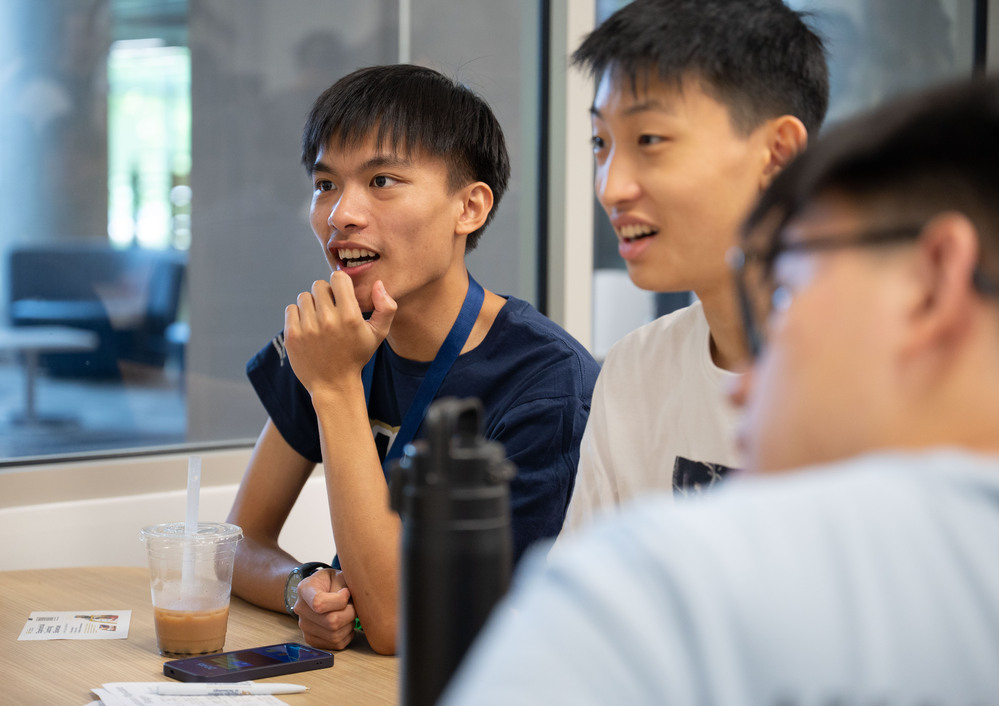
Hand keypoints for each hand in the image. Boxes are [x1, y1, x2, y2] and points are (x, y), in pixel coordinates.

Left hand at [283, 270, 396, 395]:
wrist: (333, 384)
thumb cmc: (356, 356)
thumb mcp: (378, 334)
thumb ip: (386, 307)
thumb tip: (377, 284)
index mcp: (350, 317)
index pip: (338, 278)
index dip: (340, 284)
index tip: (341, 295)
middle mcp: (328, 321)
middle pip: (319, 285)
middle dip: (325, 295)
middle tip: (330, 310)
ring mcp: (308, 329)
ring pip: (304, 296)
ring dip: (311, 305)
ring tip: (319, 320)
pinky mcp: (292, 336)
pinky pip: (291, 309)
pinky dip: (298, 315)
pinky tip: (308, 327)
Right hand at [294, 568, 356, 650]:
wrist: (321, 590)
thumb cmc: (333, 582)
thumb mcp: (339, 575)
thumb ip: (346, 585)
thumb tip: (353, 601)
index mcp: (305, 589)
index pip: (319, 603)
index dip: (340, 600)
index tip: (346, 592)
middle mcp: (300, 609)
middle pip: (331, 621)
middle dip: (350, 613)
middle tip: (352, 605)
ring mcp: (304, 627)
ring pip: (335, 635)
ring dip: (349, 625)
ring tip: (349, 614)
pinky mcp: (312, 640)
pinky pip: (336, 644)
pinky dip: (347, 635)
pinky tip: (345, 623)